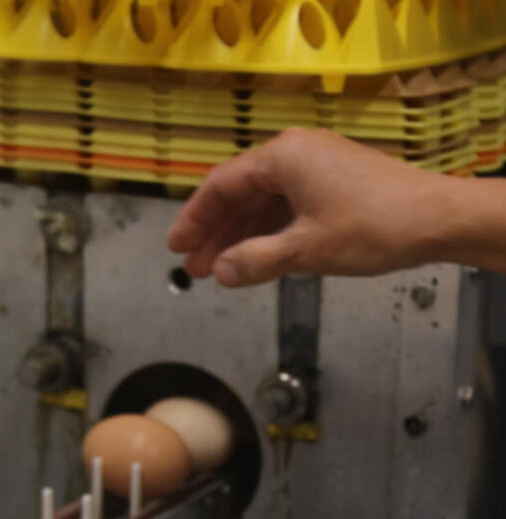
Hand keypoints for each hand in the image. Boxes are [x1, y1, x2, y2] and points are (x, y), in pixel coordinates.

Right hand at [167, 128, 450, 285]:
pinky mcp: (334, 184)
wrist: (435, 219)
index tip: (176, 246)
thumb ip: (256, 261)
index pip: (222, 185)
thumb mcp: (306, 250)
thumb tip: (220, 271)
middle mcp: (296, 154)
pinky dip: (269, 232)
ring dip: (241, 236)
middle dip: (216, 232)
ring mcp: (317, 168)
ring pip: (265, 203)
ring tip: (220, 269)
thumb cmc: (374, 227)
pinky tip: (258, 258)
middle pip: (241, 193)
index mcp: (283, 157)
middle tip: (194, 266)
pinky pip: (288, 207)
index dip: (195, 218)